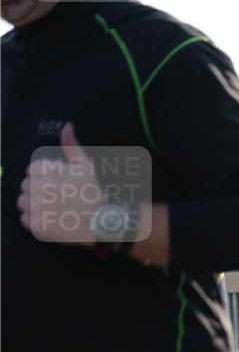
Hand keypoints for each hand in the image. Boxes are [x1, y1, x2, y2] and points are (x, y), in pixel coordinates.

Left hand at [17, 123, 99, 245]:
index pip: (31, 169)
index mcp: (54, 172)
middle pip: (25, 186)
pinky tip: (49, 219)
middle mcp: (46, 188)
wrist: (102, 223)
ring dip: (33, 206)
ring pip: (22, 202)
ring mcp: (42, 207)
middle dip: (37, 191)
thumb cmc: (94, 193)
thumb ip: (71, 145)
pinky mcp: (40, 225)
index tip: (54, 183)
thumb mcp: (86, 166)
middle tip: (55, 197)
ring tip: (51, 209)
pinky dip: (34, 221)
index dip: (42, 176)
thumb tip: (66, 126)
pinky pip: (25, 219)